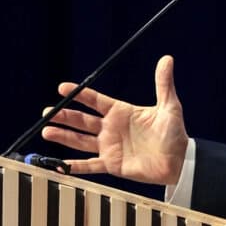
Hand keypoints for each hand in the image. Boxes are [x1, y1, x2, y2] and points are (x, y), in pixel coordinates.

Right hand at [41, 55, 188, 185]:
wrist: (179, 161)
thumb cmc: (174, 133)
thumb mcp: (169, 106)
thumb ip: (164, 84)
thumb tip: (167, 59)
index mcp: (122, 112)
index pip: (96, 101)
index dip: (80, 94)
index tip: (62, 88)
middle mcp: (111, 128)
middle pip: (83, 120)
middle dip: (65, 116)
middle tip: (47, 112)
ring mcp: (110, 146)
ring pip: (80, 141)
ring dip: (63, 136)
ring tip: (47, 131)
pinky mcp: (112, 164)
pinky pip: (89, 165)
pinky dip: (73, 166)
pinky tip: (58, 164)